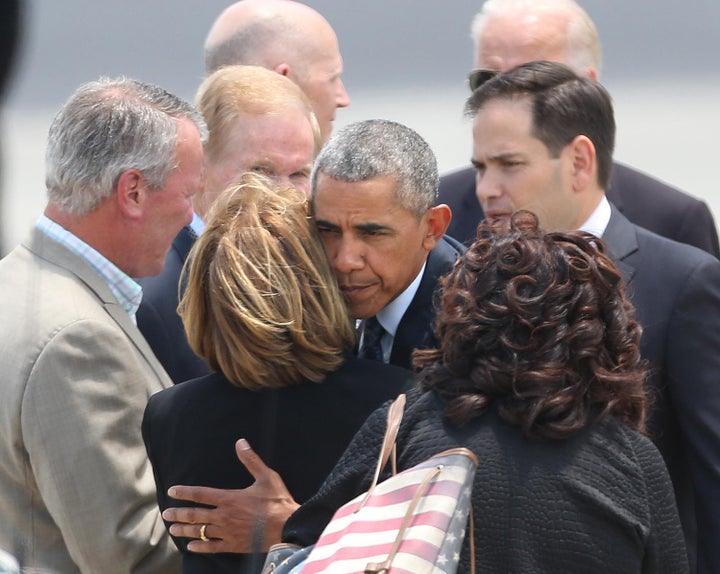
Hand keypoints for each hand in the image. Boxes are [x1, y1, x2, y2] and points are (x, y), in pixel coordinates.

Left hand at [161, 438, 299, 553]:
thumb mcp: (266, 476)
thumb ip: (251, 460)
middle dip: (179, 514)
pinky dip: (200, 546)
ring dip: (185, 530)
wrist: (287, 526)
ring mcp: (227, 532)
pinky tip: (191, 546)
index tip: (172, 491)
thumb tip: (240, 442)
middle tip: (166, 514)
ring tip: (173, 529)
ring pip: (200, 532)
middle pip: (195, 515)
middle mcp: (224, 516)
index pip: (201, 494)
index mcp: (230, 498)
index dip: (184, 493)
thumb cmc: (277, 501)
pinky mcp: (233, 544)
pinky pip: (212, 547)